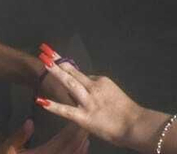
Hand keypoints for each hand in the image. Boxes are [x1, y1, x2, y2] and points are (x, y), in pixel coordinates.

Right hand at [0, 119, 88, 153]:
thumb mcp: (6, 148)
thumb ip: (18, 136)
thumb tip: (30, 123)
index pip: (61, 143)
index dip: (71, 131)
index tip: (78, 119)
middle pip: (71, 149)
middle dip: (80, 136)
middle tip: (88, 122)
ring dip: (81, 144)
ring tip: (86, 132)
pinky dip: (79, 153)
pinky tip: (83, 146)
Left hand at [38, 62, 157, 149]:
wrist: (135, 124)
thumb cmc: (128, 113)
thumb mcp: (114, 95)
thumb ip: (100, 92)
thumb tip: (89, 94)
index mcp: (101, 81)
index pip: (83, 77)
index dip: (69, 72)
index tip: (58, 63)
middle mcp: (93, 88)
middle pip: (73, 72)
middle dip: (59, 62)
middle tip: (46, 51)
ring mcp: (88, 101)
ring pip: (69, 84)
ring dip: (56, 72)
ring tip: (44, 62)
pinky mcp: (84, 117)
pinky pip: (66, 110)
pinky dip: (53, 106)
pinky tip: (41, 101)